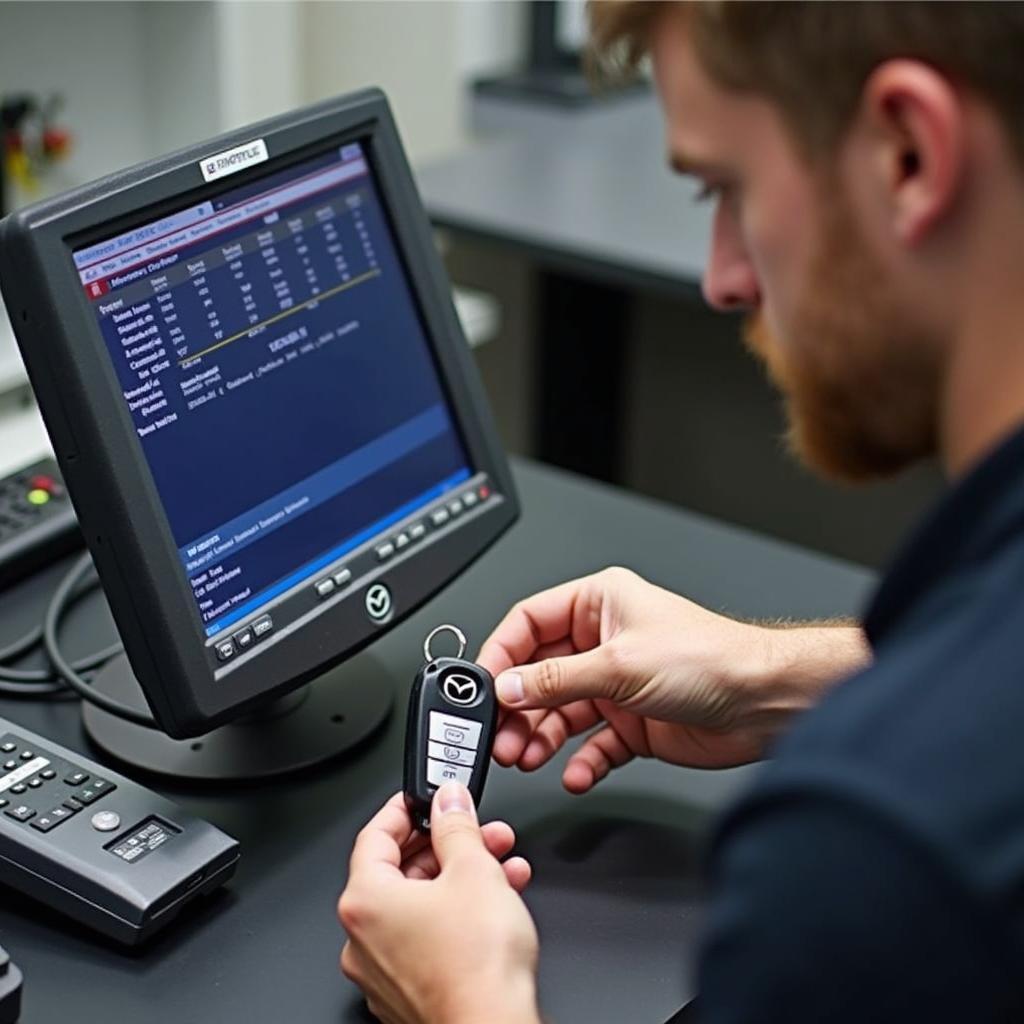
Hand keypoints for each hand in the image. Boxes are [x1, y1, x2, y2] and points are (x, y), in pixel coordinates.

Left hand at [339, 784, 540, 1023]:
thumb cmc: (476, 966)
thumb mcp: (473, 869)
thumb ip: (457, 825)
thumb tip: (448, 800)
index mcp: (364, 902)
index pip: (374, 835)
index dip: (404, 808)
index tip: (425, 797)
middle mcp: (362, 940)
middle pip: (400, 871)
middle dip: (447, 846)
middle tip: (477, 830)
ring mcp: (383, 972)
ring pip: (420, 906)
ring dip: (461, 878)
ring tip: (501, 865)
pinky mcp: (408, 994)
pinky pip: (428, 938)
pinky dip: (458, 915)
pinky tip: (496, 903)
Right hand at [478, 567, 868, 788]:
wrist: (764, 703)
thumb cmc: (710, 659)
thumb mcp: (619, 664)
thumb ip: (557, 680)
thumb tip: (509, 687)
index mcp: (599, 604)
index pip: (530, 621)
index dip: (503, 653)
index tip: (483, 686)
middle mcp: (604, 641)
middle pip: (540, 672)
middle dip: (518, 705)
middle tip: (501, 734)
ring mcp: (617, 684)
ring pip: (561, 711)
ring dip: (541, 736)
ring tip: (526, 756)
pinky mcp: (632, 723)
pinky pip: (592, 744)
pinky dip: (580, 761)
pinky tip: (574, 773)